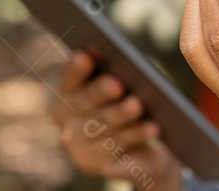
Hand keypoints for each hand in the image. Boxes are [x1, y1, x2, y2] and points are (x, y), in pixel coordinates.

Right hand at [52, 50, 182, 190]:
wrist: (141, 152)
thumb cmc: (128, 107)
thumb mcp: (122, 89)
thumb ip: (115, 73)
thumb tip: (124, 58)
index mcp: (68, 94)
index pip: (70, 78)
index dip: (78, 67)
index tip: (87, 55)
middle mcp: (66, 121)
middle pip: (84, 102)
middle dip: (101, 92)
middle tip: (117, 83)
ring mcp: (77, 146)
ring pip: (102, 126)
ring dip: (121, 114)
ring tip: (137, 104)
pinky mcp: (94, 164)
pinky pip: (118, 147)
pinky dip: (137, 134)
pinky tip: (152, 126)